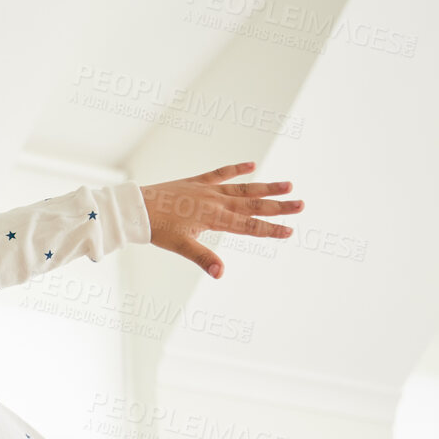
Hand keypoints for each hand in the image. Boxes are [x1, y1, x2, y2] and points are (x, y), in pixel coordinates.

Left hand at [140, 161, 302, 278]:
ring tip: (287, 184)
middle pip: (252, 205)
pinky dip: (236, 169)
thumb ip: (203, 258)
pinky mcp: (197, 182)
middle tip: (301, 204)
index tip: (290, 230)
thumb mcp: (180, 246)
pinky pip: (220, 173)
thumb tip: (220, 273)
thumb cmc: (156, 228)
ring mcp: (207, 190)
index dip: (270, 229)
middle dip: (278, 207)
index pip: (248, 226)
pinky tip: (252, 165)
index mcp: (214, 218)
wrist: (137, 208)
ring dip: (265, 187)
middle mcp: (215, 202)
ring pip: (243, 188)